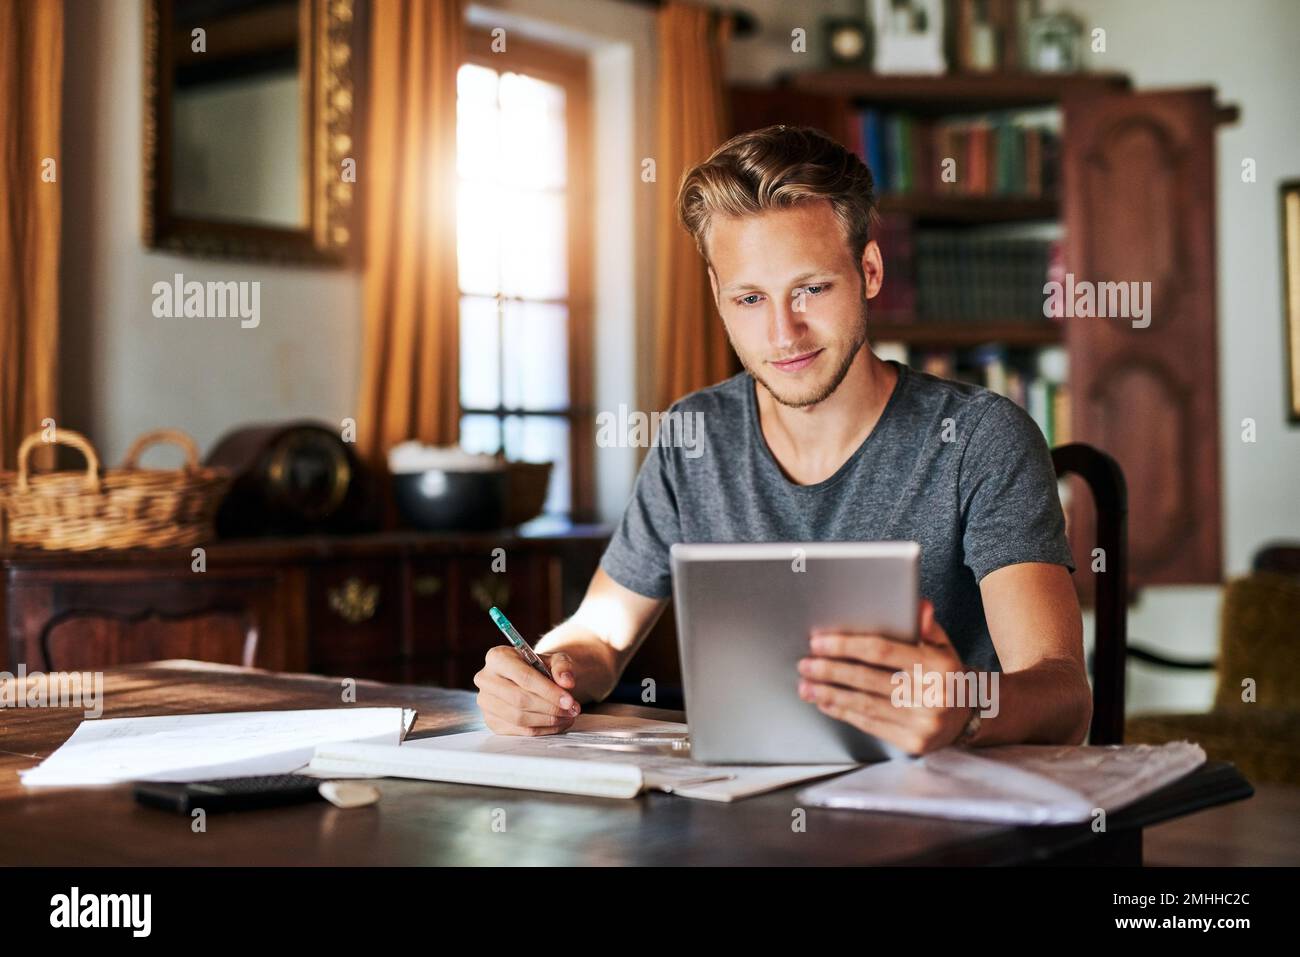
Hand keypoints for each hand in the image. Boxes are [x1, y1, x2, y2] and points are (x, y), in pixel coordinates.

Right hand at [473, 647, 581, 735]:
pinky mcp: (491, 720)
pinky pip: (518, 731)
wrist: (527, 677)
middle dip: (551, 708)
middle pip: (520, 700)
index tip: (569, 700)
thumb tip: (567, 682)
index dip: (548, 691)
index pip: (524, 677)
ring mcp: (485, 702)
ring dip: (548, 720)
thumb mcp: (554, 659)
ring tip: (567, 716)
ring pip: (519, 718)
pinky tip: (556, 723)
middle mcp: (485, 679)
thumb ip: (562, 667)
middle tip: (572, 710)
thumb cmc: (539, 667)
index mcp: (497, 657)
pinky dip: (541, 730)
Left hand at [797, 600, 972, 755]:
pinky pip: (869, 724)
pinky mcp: (912, 743)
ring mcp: (922, 723)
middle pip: (867, 679)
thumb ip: (926, 626)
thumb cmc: (945, 674)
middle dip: (830, 670)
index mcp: (938, 666)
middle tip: (805, 663)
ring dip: (829, 694)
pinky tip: (826, 702)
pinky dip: (843, 712)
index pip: (882, 651)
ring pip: (864, 705)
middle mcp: (932, 696)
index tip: (819, 642)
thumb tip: (919, 605)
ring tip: (806, 685)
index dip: (846, 646)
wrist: (968, 716)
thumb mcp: (943, 646)